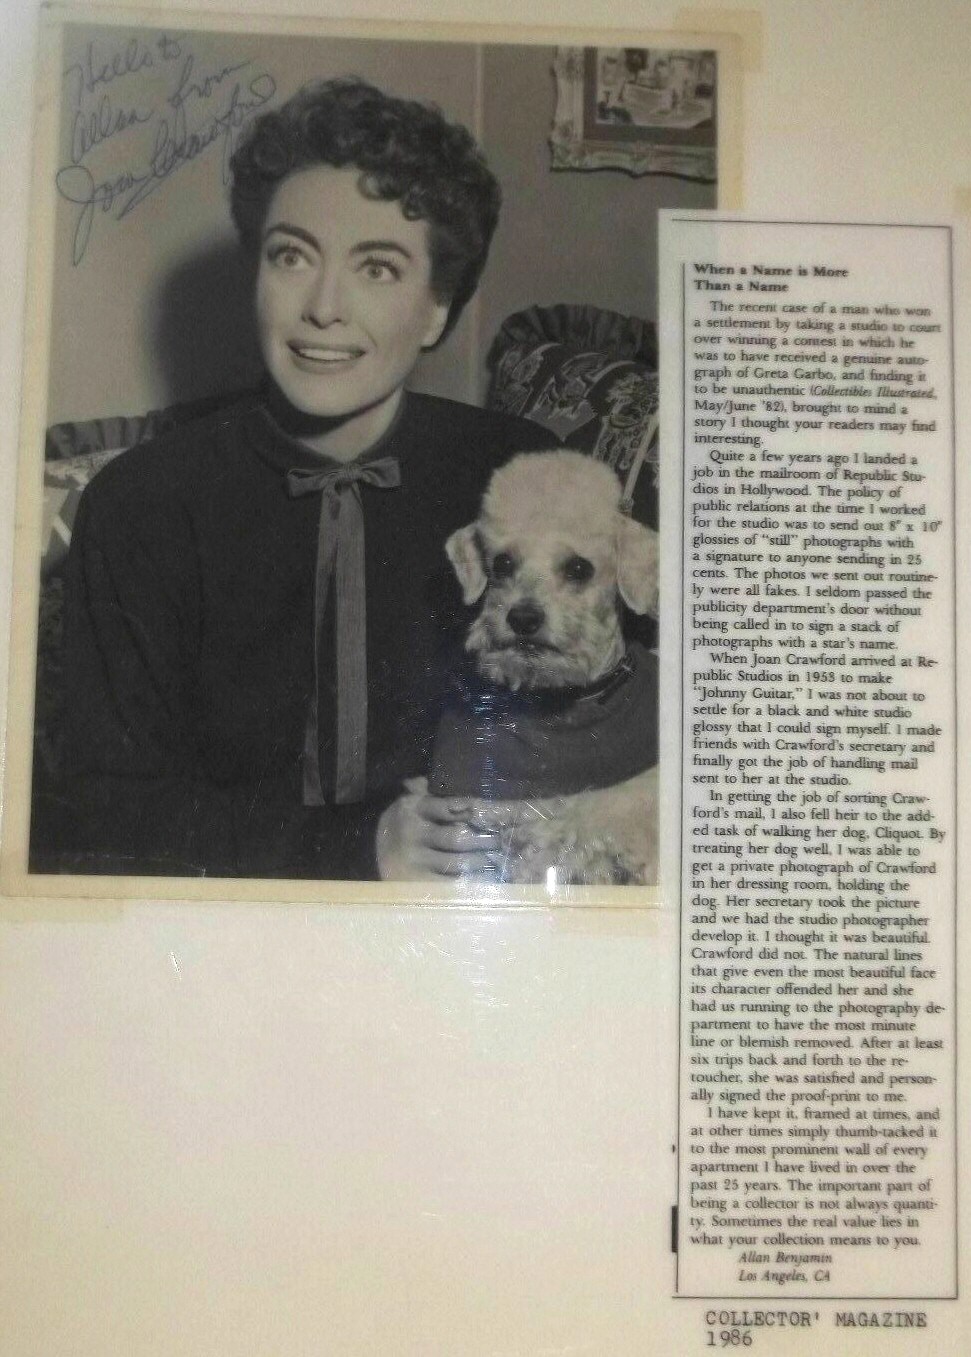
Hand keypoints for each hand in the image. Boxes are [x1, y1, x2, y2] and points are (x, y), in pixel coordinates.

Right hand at [375, 777, 506, 880]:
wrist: (367, 854)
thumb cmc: (401, 827)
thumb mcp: (409, 805)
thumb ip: (426, 791)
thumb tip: (438, 777)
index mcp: (412, 807)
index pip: (451, 806)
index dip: (477, 811)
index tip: (497, 815)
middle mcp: (411, 832)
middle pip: (459, 837)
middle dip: (486, 840)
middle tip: (504, 842)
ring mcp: (413, 859)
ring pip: (458, 862)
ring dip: (482, 862)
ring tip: (497, 860)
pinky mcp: (415, 882)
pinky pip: (449, 882)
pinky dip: (469, 882)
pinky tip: (482, 880)